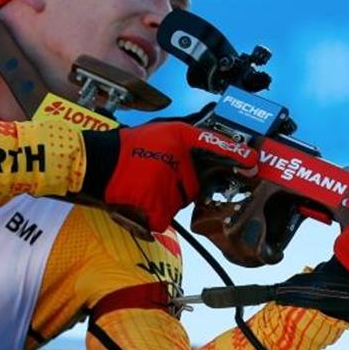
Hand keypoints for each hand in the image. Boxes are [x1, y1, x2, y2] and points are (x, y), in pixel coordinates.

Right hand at [79, 122, 257, 231]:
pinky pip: (163, 216)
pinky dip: (150, 213)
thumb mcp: (158, 133)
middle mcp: (179, 162)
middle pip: (193, 184)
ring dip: (163, 197)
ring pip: (178, 201)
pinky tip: (136, 199)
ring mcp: (169, 187)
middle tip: (152, 175)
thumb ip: (184, 141)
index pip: (214, 145)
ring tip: (139, 185)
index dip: (235, 154)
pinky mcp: (158, 211)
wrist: (94, 164)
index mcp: (180, 139)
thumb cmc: (124, 149)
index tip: (254, 161)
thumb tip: (208, 146)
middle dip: (178, 183)